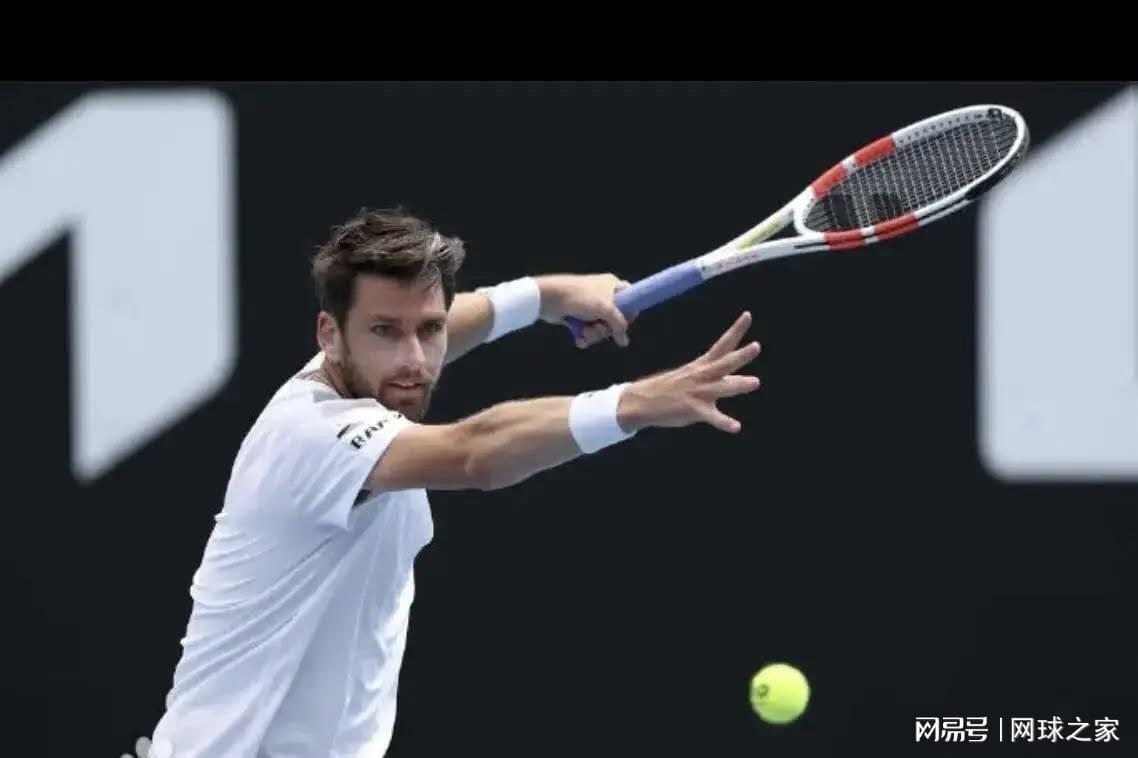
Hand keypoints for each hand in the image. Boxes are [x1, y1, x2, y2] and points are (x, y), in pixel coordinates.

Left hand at [536, 273, 634, 348]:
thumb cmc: (580, 297)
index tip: (625, 323)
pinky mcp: (578, 316)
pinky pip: (588, 331)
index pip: (631, 298)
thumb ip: (619, 325)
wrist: (549, 298)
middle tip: (598, 327)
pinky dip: (584, 336)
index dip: (630, 312)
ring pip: (601, 328)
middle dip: (606, 329)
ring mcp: (590, 306)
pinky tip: (578, 337)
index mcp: (612, 285)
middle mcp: (603, 295)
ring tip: (585, 332)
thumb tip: (624, 341)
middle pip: (615, 319)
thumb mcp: (606, 309)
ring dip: (593, 334)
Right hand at [618, 311, 761, 433]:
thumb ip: (714, 376)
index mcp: (701, 366)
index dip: (736, 330)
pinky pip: (711, 417)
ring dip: (738, 384)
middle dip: (740, 355)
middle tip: (756, 346)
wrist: (640, 401)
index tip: (748, 315)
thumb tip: (736, 377)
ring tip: (755, 382)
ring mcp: (697, 393)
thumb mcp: (691, 376)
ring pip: (721, 387)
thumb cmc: (668, 389)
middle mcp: (701, 376)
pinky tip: (736, 427)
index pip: (722, 345)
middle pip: (724, 363)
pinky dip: (724, 422)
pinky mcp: (692, 410)